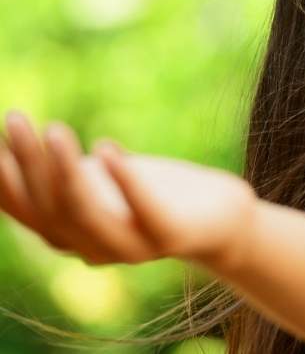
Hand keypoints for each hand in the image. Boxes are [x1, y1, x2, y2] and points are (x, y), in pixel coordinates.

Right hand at [0, 110, 257, 270]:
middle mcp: (93, 248)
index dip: (3, 183)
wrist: (220, 218)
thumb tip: (14, 138)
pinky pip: (143, 211)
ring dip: (64, 170)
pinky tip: (107, 147)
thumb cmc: (154, 194)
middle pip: (50, 208)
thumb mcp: (103, 183)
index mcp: (71, 236)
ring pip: (84, 213)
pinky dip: (123, 180)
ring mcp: (131, 247)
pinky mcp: (169, 235)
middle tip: (15, 119)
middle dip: (28, 164)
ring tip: (55, 129)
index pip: (27, 212)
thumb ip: (64, 175)